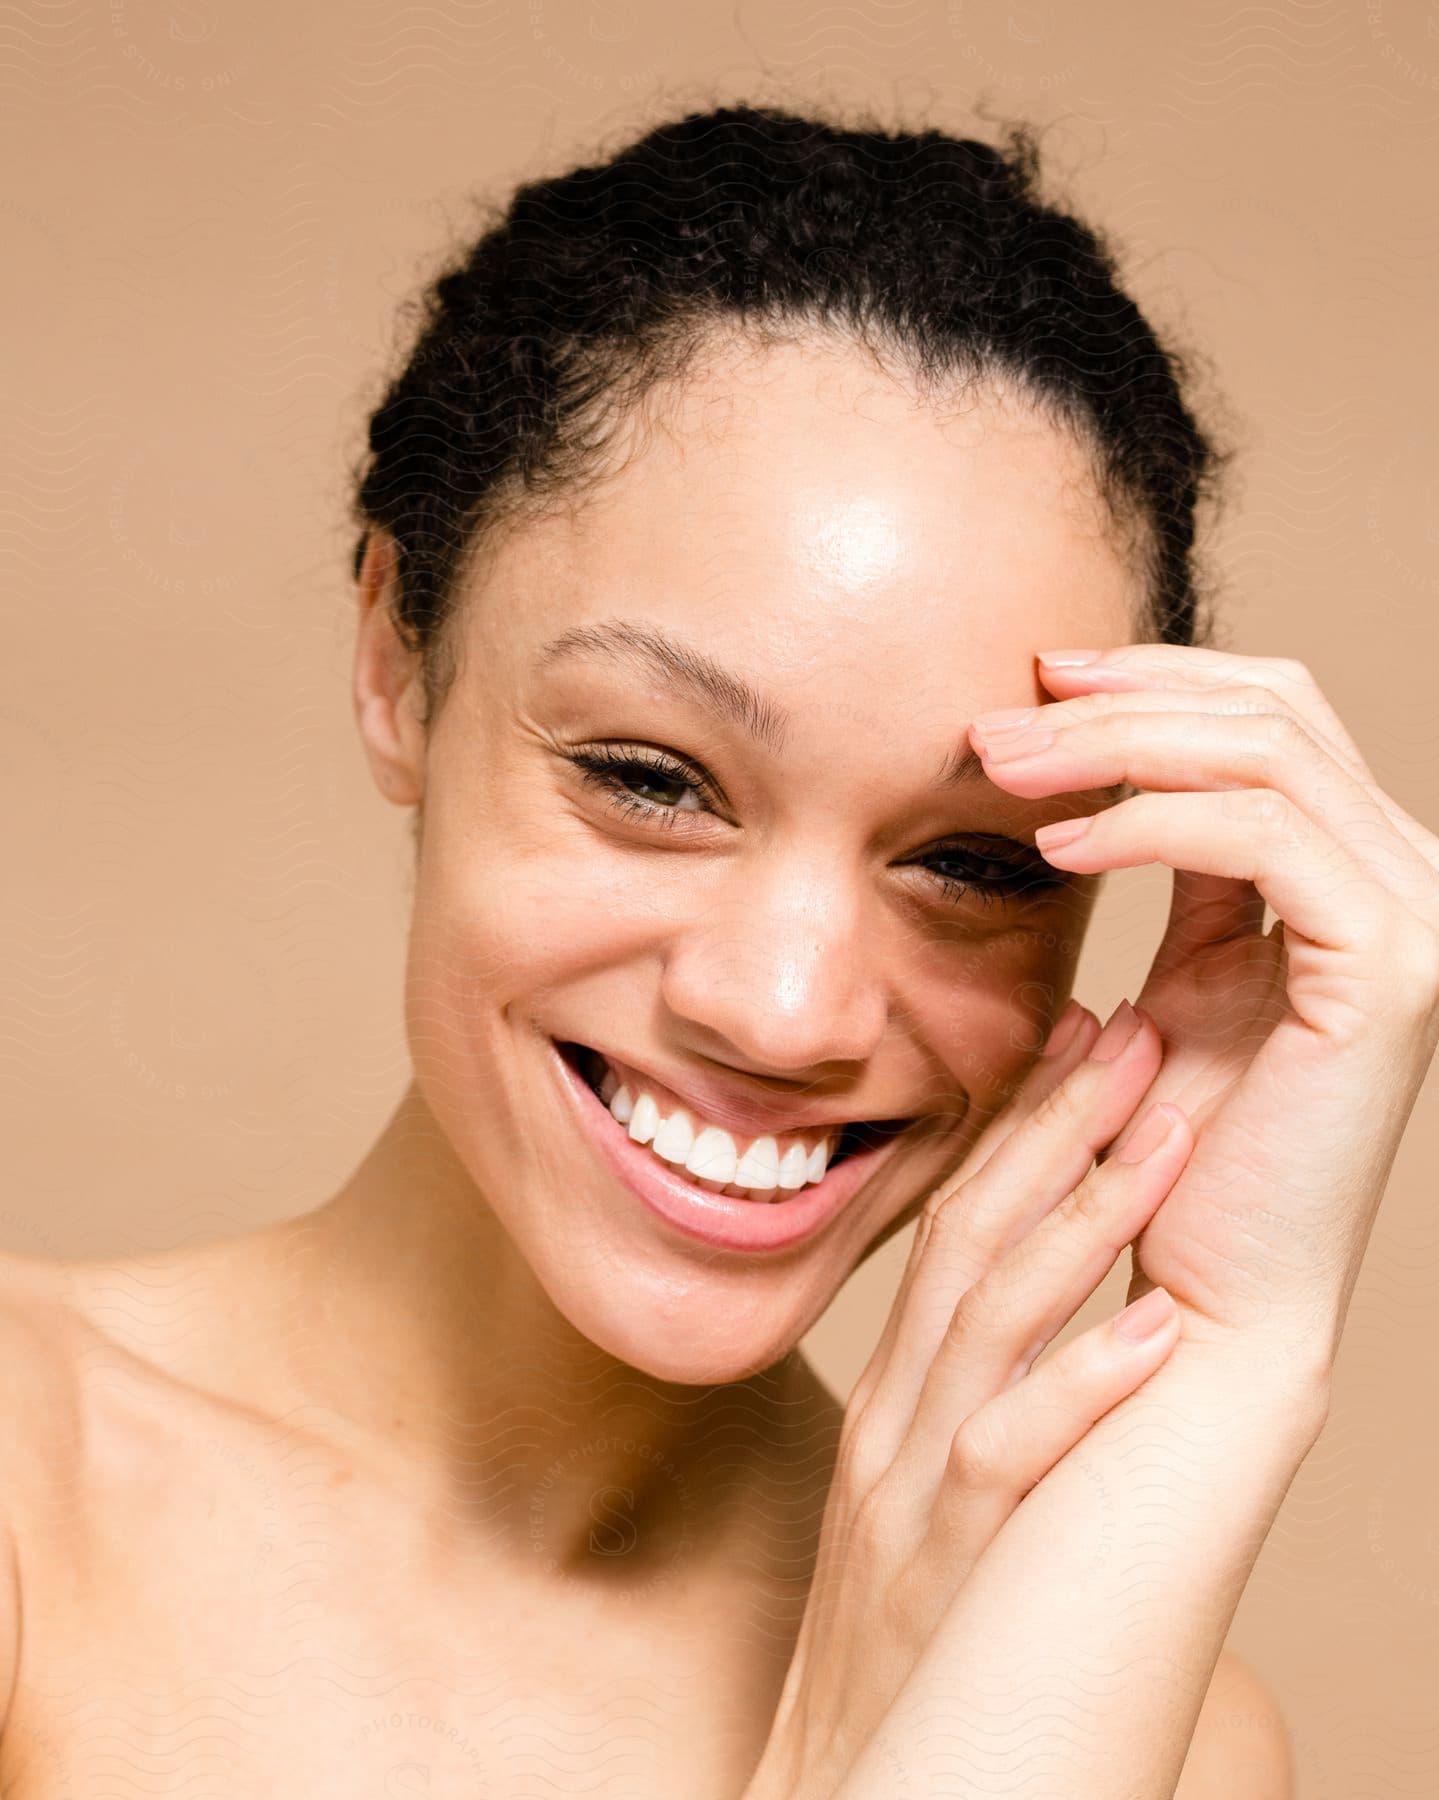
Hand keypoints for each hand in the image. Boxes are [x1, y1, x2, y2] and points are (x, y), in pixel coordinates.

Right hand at [747, 1000, 1194, 1799]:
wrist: (847, 1791)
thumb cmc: (909, 1643)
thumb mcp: (915, 1491)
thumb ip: (967, 1392)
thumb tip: (1040, 1303)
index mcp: (899, 1394)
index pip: (955, 1229)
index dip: (1020, 1126)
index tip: (1087, 1037)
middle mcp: (898, 1418)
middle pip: (969, 1240)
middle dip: (1054, 1127)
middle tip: (1137, 1030)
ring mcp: (910, 1486)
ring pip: (990, 1320)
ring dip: (1080, 1216)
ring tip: (1165, 1128)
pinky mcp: (941, 1564)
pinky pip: (1011, 1459)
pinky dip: (1080, 1388)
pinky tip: (1153, 1334)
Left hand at [970, 645, 1438, 1369]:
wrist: (1209, 1294)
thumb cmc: (1173, 1149)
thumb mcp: (1180, 977)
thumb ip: (1180, 869)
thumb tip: (1100, 771)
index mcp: (1356, 871)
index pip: (1269, 715)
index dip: (1152, 680)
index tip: (1031, 685)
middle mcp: (1406, 876)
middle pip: (1271, 710)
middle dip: (1120, 700)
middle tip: (996, 718)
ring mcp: (1414, 916)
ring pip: (1263, 753)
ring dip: (1113, 746)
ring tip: (1001, 767)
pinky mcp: (1389, 967)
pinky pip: (1260, 837)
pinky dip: (1148, 823)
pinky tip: (1058, 843)